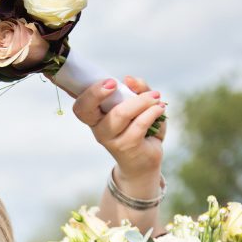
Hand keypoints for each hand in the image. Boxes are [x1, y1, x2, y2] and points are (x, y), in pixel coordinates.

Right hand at [73, 75, 165, 194]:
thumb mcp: (140, 105)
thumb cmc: (140, 130)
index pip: (80, 106)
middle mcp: (98, 129)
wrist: (144, 162)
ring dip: (142, 100)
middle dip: (100, 92)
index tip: (110, 82)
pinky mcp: (127, 147)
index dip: (90, 93)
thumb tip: (129, 79)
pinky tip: (160, 108)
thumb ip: (137, 89)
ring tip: (156, 97)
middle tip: (119, 83)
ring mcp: (110, 140)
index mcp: (96, 117)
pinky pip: (139, 124)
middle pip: (90, 109)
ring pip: (120, 113)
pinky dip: (152, 112)